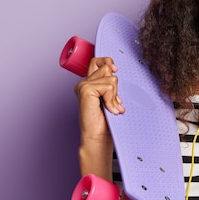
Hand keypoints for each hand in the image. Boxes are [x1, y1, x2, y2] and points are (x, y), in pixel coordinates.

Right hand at [73, 57, 125, 177]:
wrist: (98, 138)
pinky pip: (108, 87)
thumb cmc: (105, 122)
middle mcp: (83, 83)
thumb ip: (109, 85)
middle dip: (115, 86)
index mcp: (88, 84)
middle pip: (107, 69)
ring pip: (110, 78)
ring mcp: (83, 86)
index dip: (108, 62)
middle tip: (112, 102)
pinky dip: (112, 99)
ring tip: (110, 108)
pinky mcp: (85, 90)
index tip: (116, 69)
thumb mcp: (110, 99)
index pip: (97, 62)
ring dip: (114, 95)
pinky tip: (109, 109)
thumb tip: (114, 70)